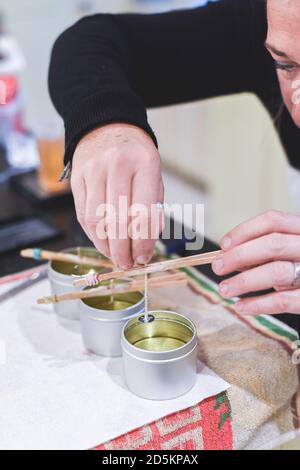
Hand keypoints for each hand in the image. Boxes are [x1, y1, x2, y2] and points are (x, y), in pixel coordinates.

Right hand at [71, 123, 163, 268]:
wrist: (107, 127)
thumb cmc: (136, 157)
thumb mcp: (154, 176)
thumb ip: (152, 209)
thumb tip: (146, 245)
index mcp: (145, 164)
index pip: (143, 213)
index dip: (143, 243)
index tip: (144, 258)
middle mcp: (118, 166)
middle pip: (117, 221)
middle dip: (123, 251)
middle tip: (128, 265)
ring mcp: (93, 170)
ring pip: (96, 220)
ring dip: (106, 246)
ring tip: (116, 257)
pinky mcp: (76, 177)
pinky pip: (83, 214)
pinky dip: (93, 235)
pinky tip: (103, 243)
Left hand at [212, 210, 299, 314]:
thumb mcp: (292, 250)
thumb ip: (269, 251)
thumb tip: (230, 257)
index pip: (273, 220)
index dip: (244, 230)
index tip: (224, 245)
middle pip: (272, 244)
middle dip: (239, 255)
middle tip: (218, 267)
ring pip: (277, 271)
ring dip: (244, 281)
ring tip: (224, 289)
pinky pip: (285, 301)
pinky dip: (259, 305)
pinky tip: (241, 307)